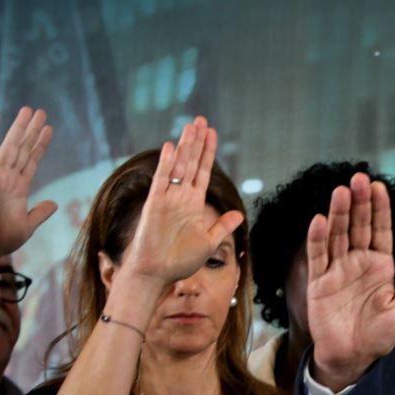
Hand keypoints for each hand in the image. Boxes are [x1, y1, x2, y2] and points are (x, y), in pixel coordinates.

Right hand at [0, 108, 56, 256]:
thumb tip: (54, 204)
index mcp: (19, 188)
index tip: (48, 129)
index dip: (40, 145)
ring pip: (11, 145)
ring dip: (19, 127)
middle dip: (32, 130)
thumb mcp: (28, 225)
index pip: (32, 161)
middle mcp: (9, 178)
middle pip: (23, 148)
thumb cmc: (1, 238)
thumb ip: (40, 212)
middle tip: (41, 111)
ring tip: (28, 109)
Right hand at [117, 118, 241, 284]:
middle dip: (197, 141)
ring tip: (191, 125)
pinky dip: (167, 164)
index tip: (212, 133)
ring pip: (178, 166)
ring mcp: (167, 198)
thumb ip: (222, 227)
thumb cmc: (180, 262)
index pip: (203, 172)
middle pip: (191, 163)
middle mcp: (181, 197)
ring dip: (186, 146)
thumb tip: (239, 215)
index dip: (208, 152)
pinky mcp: (155, 204)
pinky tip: (172, 147)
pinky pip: (162, 180)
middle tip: (201, 120)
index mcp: (194, 204)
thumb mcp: (208, 242)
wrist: (157, 273)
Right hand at [306, 172, 394, 390]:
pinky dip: (317, 239)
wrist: (352, 358)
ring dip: (337, 213)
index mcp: (381, 265)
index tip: (379, 187)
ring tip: (339, 191)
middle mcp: (358, 262)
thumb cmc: (379, 336)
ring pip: (337, 235)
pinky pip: (318, 257)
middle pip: (358, 225)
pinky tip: (319, 221)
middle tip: (358, 178)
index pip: (381, 230)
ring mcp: (337, 270)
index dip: (380, 208)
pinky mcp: (319, 282)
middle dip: (358, 202)